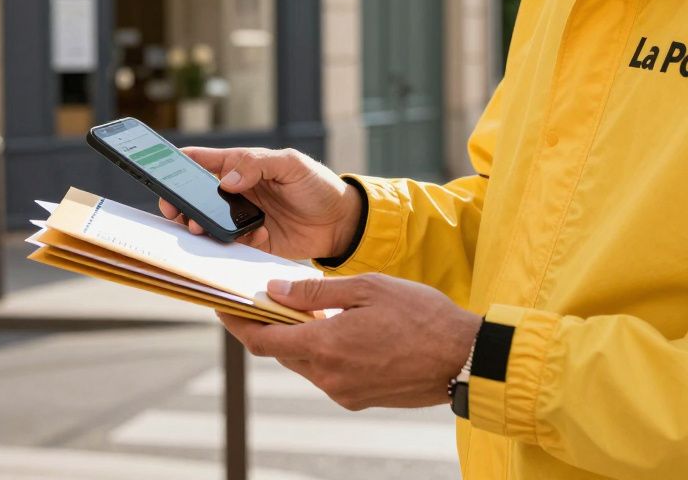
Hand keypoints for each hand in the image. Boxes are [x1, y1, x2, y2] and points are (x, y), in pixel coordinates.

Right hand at [158, 147, 362, 260]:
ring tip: (204, 230)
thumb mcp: (291, 164)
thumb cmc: (316, 185)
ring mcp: (240, 219)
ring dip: (202, 228)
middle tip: (177, 214)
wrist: (341, 222)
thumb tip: (227, 181)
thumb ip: (257, 165)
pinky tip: (256, 237)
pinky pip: (230, 246)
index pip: (199, 162)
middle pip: (194, 198)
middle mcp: (234, 193)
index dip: (175, 164)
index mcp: (239, 167)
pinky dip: (234, 244)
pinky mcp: (251, 243)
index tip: (158, 171)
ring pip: (207, 225)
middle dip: (180, 205)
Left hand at [218, 274, 480, 410]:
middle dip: (267, 327)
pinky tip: (333, 330)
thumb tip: (275, 290)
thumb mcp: (368, 288)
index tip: (223, 307)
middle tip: (259, 301)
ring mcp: (344, 392)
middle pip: (281, 353)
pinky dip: (321, 352)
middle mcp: (329, 376)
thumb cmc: (422, 315)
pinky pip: (327, 374)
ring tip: (299, 310)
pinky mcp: (360, 399)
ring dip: (297, 339)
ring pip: (304, 364)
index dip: (238, 324)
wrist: (465, 358)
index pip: (263, 341)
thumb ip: (317, 290)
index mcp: (326, 346)